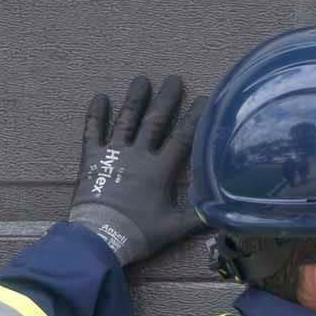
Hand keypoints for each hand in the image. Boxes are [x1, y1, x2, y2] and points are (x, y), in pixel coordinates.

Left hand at [67, 74, 204, 265]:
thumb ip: (198, 217)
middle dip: (166, 99)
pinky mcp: (91, 159)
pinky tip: (99, 97)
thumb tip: (224, 211)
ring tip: (142, 79)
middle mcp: (138, 155)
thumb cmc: (138, 233)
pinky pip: (92, 132)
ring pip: (126, 120)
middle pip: (155, 121)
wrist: (100, 237)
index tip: (205, 100)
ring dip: (134, 99)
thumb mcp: (174, 228)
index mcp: (160, 170)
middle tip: (174, 78)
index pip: (182, 138)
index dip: (194, 118)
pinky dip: (95, 114)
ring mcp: (113, 154)